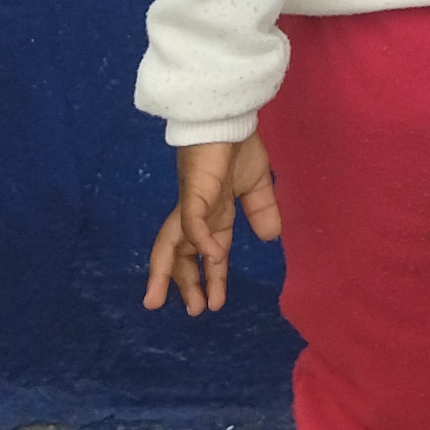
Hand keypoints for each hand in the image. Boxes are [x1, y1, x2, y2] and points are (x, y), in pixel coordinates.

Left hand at [142, 134, 278, 316]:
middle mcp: (196, 213)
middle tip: (193, 312)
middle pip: (180, 255)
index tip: (214, 304)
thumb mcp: (258, 184)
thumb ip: (262, 210)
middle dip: (183, 284)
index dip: (210, 278)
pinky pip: (192, 221)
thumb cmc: (238, 146)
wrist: (229, 116)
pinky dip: (200, 240)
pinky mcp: (194, 191)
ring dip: (169, 274)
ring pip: (171, 244)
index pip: (206, 252)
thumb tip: (270, 237)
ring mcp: (192, 203)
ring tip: (159, 301)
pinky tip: (211, 256)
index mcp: (213, 214)